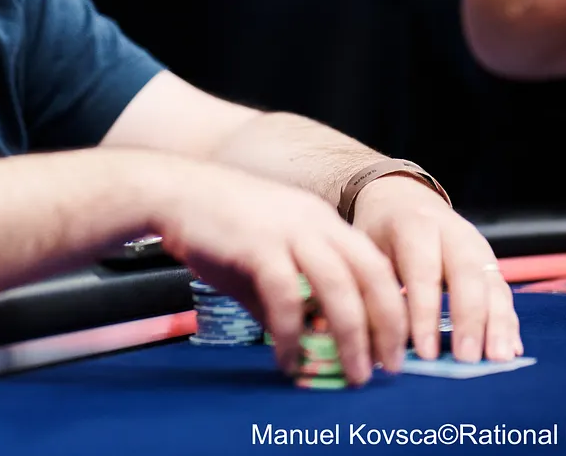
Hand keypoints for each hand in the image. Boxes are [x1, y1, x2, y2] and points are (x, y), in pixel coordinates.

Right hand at [158, 167, 407, 384]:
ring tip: (354, 373)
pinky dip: (294, 333)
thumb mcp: (263, 259)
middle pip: (372, 275)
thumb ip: (288, 296)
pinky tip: (288, 359)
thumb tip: (304, 341)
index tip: (395, 345)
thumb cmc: (215, 225)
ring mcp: (288, 231)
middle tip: (389, 368)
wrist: (170, 192)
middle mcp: (315, 222)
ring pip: (340, 287)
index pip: (376, 265)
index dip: (393, 307)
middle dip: (388, 325)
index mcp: (322, 221)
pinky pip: (288, 297)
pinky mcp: (258, 245)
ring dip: (353, 336)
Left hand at [349, 175, 520, 363]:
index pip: (423, 271)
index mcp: (414, 225)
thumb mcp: (366, 248)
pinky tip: (511, 349)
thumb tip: (378, 343)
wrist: (400, 197)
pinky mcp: (490, 261)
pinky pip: (503, 291)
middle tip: (467, 359)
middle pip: (468, 276)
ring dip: (498, 324)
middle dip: (469, 320)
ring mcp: (477, 245)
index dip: (426, 314)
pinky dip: (509, 321)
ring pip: (493, 284)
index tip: (426, 353)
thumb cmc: (378, 231)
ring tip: (498, 359)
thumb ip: (375, 287)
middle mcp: (452, 232)